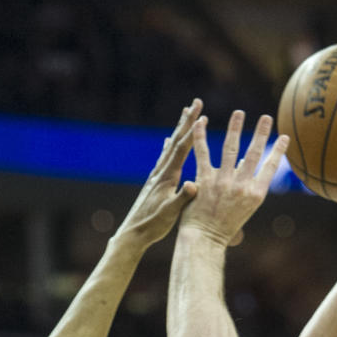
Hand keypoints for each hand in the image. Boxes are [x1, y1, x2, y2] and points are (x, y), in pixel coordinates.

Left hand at [115, 100, 203, 247]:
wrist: (133, 233)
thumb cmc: (153, 226)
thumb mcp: (170, 214)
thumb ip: (182, 198)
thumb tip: (194, 184)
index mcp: (167, 177)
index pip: (182, 149)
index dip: (193, 131)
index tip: (203, 114)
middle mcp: (160, 172)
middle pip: (175, 141)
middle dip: (187, 121)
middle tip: (196, 102)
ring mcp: (156, 176)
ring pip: (169, 146)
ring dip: (179, 129)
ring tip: (185, 114)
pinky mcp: (154, 182)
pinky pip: (163, 157)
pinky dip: (168, 145)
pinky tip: (167, 141)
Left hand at [180, 110, 289, 245]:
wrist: (205, 241)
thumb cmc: (224, 229)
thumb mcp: (243, 210)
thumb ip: (245, 188)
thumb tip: (244, 166)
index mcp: (255, 195)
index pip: (270, 168)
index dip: (277, 151)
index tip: (284, 137)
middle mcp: (242, 187)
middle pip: (253, 154)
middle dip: (261, 133)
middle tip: (266, 117)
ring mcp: (223, 182)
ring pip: (231, 149)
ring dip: (235, 128)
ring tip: (239, 113)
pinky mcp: (205, 181)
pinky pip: (203, 154)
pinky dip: (200, 137)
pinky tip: (200, 122)